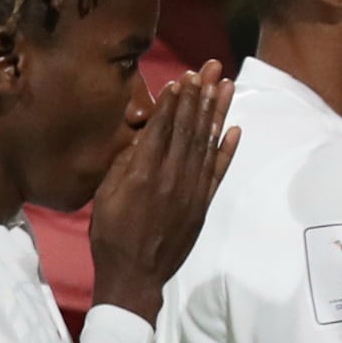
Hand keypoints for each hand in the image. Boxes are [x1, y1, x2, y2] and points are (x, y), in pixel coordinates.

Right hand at [86, 63, 238, 318]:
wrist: (135, 275)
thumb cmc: (111, 234)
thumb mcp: (106, 195)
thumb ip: (126, 163)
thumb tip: (144, 134)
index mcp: (145, 172)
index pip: (164, 127)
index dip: (175, 100)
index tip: (184, 77)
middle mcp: (173, 176)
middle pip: (190, 128)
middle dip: (200, 95)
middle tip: (211, 68)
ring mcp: (192, 190)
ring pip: (208, 143)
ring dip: (218, 112)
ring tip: (226, 86)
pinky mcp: (203, 204)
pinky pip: (219, 171)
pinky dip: (228, 149)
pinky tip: (235, 128)